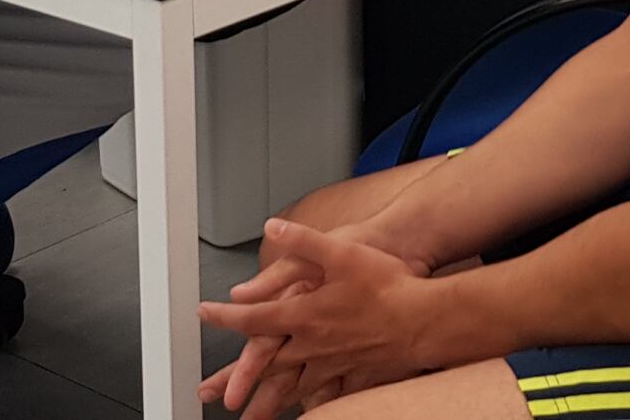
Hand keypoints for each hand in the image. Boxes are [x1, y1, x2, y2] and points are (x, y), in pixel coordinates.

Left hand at [200, 220, 435, 411]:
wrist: (425, 318)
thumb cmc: (386, 284)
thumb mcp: (341, 253)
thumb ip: (302, 241)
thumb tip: (272, 229)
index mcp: (303, 315)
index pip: (252, 319)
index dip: (224, 316)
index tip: (204, 313)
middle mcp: (312, 345)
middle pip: (264, 366)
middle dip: (234, 379)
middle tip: (208, 392)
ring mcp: (332, 364)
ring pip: (292, 387)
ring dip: (267, 401)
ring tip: (250, 416)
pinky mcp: (353, 374)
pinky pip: (326, 394)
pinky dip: (312, 403)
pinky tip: (308, 409)